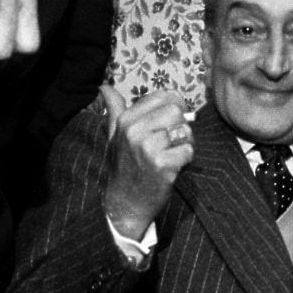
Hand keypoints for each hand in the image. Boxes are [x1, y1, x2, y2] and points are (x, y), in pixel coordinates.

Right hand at [101, 85, 193, 240]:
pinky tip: (172, 168)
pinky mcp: (162, 165)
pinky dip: (186, 160)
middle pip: (177, 111)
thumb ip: (114, 110)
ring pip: (185, 131)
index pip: (165, 96)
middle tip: (170, 143)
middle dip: (180, 127)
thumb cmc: (123, 167)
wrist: (124, 204)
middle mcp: (135, 130)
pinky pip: (188, 151)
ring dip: (184, 145)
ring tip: (170, 156)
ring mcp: (148, 148)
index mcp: (126, 119)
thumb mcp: (114, 136)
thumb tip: (104, 87)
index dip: (175, 108)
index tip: (169, 124)